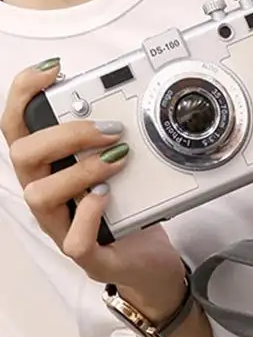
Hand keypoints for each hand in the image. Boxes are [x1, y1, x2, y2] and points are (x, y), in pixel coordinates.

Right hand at [2, 60, 187, 319]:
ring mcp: (61, 229)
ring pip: (39, 195)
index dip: (24, 94)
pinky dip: (89, 214)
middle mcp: (45, 198)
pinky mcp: (87, 258)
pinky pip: (74, 240)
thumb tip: (121, 109)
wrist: (152, 266)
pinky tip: (106, 197)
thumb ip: (111, 143)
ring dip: (78, 170)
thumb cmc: (130, 215)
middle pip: (22, 156)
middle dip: (64, 134)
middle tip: (109, 129)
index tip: (53, 70)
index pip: (17, 127)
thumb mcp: (121, 171)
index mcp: (48, 171)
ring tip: (117, 160)